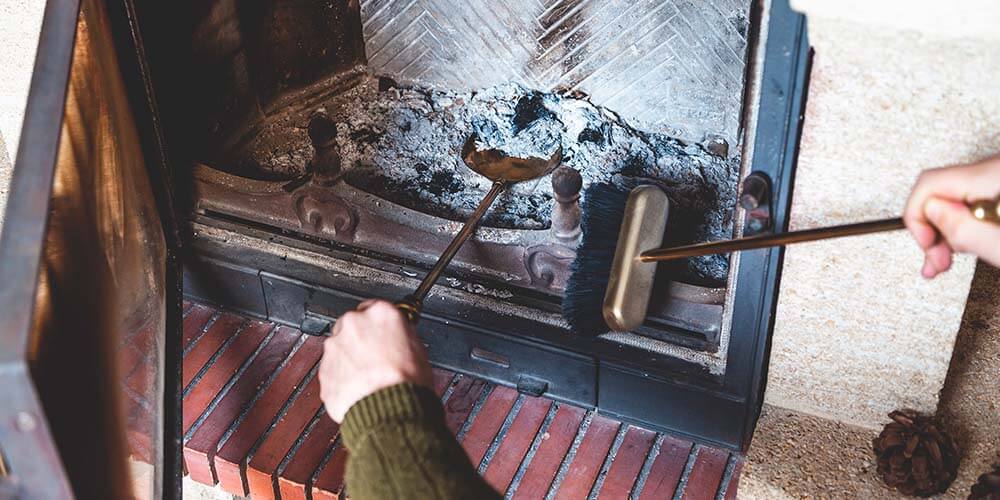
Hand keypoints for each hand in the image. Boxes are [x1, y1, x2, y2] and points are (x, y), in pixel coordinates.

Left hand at [319, 299, 432, 421]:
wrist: (388, 410)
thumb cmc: (405, 382)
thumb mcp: (418, 348)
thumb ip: (401, 333)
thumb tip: (398, 334)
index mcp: (379, 313)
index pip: (374, 308)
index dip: (379, 325)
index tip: (381, 333)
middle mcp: (353, 324)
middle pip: (353, 326)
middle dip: (361, 340)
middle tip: (376, 358)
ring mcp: (335, 347)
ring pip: (340, 348)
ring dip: (351, 359)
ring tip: (368, 377)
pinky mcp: (324, 369)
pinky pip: (333, 370)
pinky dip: (342, 378)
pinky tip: (359, 388)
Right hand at [903, 155, 999, 277]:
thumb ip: (962, 228)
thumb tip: (932, 211)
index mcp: (993, 176)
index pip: (928, 184)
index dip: (916, 218)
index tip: (926, 245)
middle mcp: (996, 170)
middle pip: (940, 192)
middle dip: (931, 229)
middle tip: (937, 260)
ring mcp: (998, 178)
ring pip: (955, 200)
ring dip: (946, 232)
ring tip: (943, 261)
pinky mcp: (999, 192)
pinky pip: (972, 203)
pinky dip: (964, 226)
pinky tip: (959, 246)